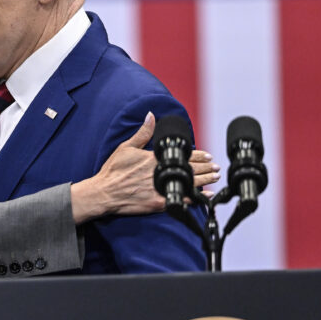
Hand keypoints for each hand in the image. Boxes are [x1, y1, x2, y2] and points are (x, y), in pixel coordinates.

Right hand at [69, 112, 219, 221]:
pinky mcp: (158, 203)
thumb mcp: (125, 147)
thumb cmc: (112, 171)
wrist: (104, 192)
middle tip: (216, 167)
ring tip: (215, 178)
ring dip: (204, 181)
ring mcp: (159, 189)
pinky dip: (195, 199)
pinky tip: (205, 197)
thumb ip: (142, 133)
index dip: (197, 155)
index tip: (208, 155)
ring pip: (188, 184)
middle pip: (189, 169)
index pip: (182, 155)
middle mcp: (159, 173)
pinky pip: (181, 200)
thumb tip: (151, 116)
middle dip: (206, 168)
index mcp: (153, 159)